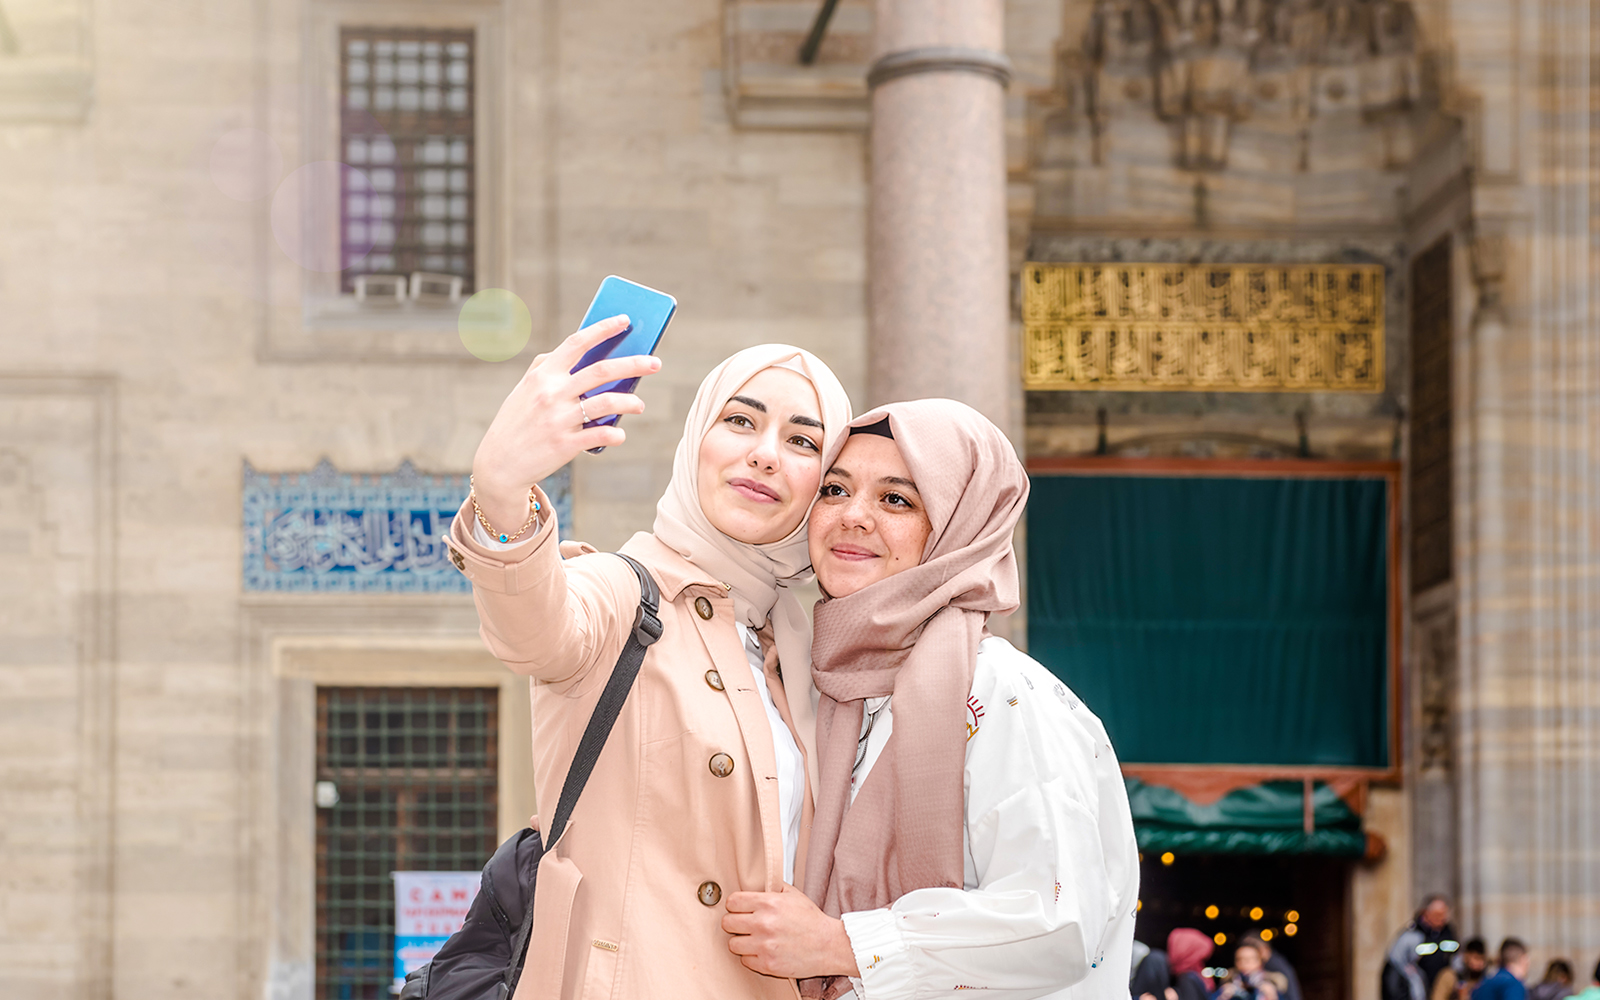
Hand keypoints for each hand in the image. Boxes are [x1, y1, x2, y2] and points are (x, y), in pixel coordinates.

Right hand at [471, 315, 660, 529]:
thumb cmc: (517, 421)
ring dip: (631, 401)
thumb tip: (580, 351)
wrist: (499, 463)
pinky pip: (601, 434)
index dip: (603, 329)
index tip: (625, 320)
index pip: (577, 343)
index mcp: (542, 375)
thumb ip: (547, 368)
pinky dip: (615, 433)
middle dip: (634, 364)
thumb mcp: (524, 390)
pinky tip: (620, 434)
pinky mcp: (566, 444)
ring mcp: (559, 419)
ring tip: (639, 404)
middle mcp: (552, 393)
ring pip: (608, 402)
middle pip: (602, 370)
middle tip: (655, 363)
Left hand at [721, 884, 859, 979]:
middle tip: (744, 926)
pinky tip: (762, 951)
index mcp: (768, 903)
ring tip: (753, 940)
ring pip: (732, 944)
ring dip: (741, 942)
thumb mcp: (793, 894)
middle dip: (735, 923)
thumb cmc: (811, 920)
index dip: (735, 906)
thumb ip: (772, 887)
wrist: (828, 946)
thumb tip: (755, 883)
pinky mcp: (767, 965)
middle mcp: (763, 924)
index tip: (740, 909)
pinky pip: (745, 961)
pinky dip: (751, 957)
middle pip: (727, 923)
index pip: (732, 902)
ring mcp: (765, 946)